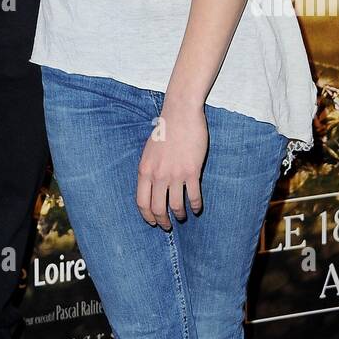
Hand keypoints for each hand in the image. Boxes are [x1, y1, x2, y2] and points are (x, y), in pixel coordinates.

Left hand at [136, 101, 208, 230]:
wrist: (180, 113)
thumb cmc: (165, 129)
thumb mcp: (149, 151)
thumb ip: (149, 169)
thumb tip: (150, 186)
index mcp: (145, 169)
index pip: (142, 202)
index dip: (147, 216)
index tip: (152, 222)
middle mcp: (158, 174)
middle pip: (158, 208)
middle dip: (163, 221)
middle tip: (167, 226)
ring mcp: (175, 174)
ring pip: (176, 206)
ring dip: (180, 215)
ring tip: (183, 216)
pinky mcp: (192, 171)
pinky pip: (194, 196)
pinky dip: (196, 205)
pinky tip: (197, 208)